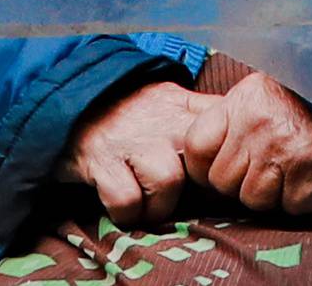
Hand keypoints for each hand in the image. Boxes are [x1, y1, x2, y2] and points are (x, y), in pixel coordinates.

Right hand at [54, 80, 215, 226]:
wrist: (70, 103)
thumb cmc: (130, 112)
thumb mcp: (171, 99)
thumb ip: (202, 114)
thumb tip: (241, 133)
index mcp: (184, 105)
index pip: (226, 123)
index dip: (230, 153)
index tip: (224, 172)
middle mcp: (163, 121)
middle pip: (203, 158)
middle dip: (201, 186)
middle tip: (189, 197)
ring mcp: (132, 141)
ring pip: (167, 182)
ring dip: (161, 206)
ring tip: (152, 206)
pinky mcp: (101, 162)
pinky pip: (127, 200)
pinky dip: (128, 213)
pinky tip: (127, 207)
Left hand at [183, 71, 311, 214]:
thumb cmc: (310, 96)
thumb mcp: (264, 93)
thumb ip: (234, 119)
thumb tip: (202, 157)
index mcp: (241, 102)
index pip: (195, 148)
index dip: (205, 167)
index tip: (225, 168)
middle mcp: (257, 124)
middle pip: (223, 182)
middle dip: (243, 184)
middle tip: (269, 168)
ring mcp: (283, 148)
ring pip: (254, 200)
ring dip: (275, 194)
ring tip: (293, 171)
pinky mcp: (310, 169)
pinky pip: (292, 206)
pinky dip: (305, 198)